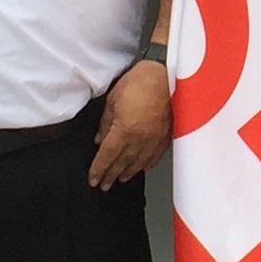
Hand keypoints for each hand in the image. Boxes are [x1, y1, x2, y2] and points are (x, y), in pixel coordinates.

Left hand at [91, 57, 169, 187]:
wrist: (167, 76)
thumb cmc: (139, 82)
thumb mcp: (113, 100)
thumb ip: (106, 123)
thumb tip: (99, 139)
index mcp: (124, 131)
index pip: (107, 156)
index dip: (98, 170)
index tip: (93, 179)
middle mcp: (140, 140)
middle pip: (122, 163)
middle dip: (111, 175)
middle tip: (105, 185)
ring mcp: (155, 139)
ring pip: (139, 163)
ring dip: (128, 172)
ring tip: (121, 179)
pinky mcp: (167, 135)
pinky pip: (155, 155)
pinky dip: (147, 164)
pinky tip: (143, 168)